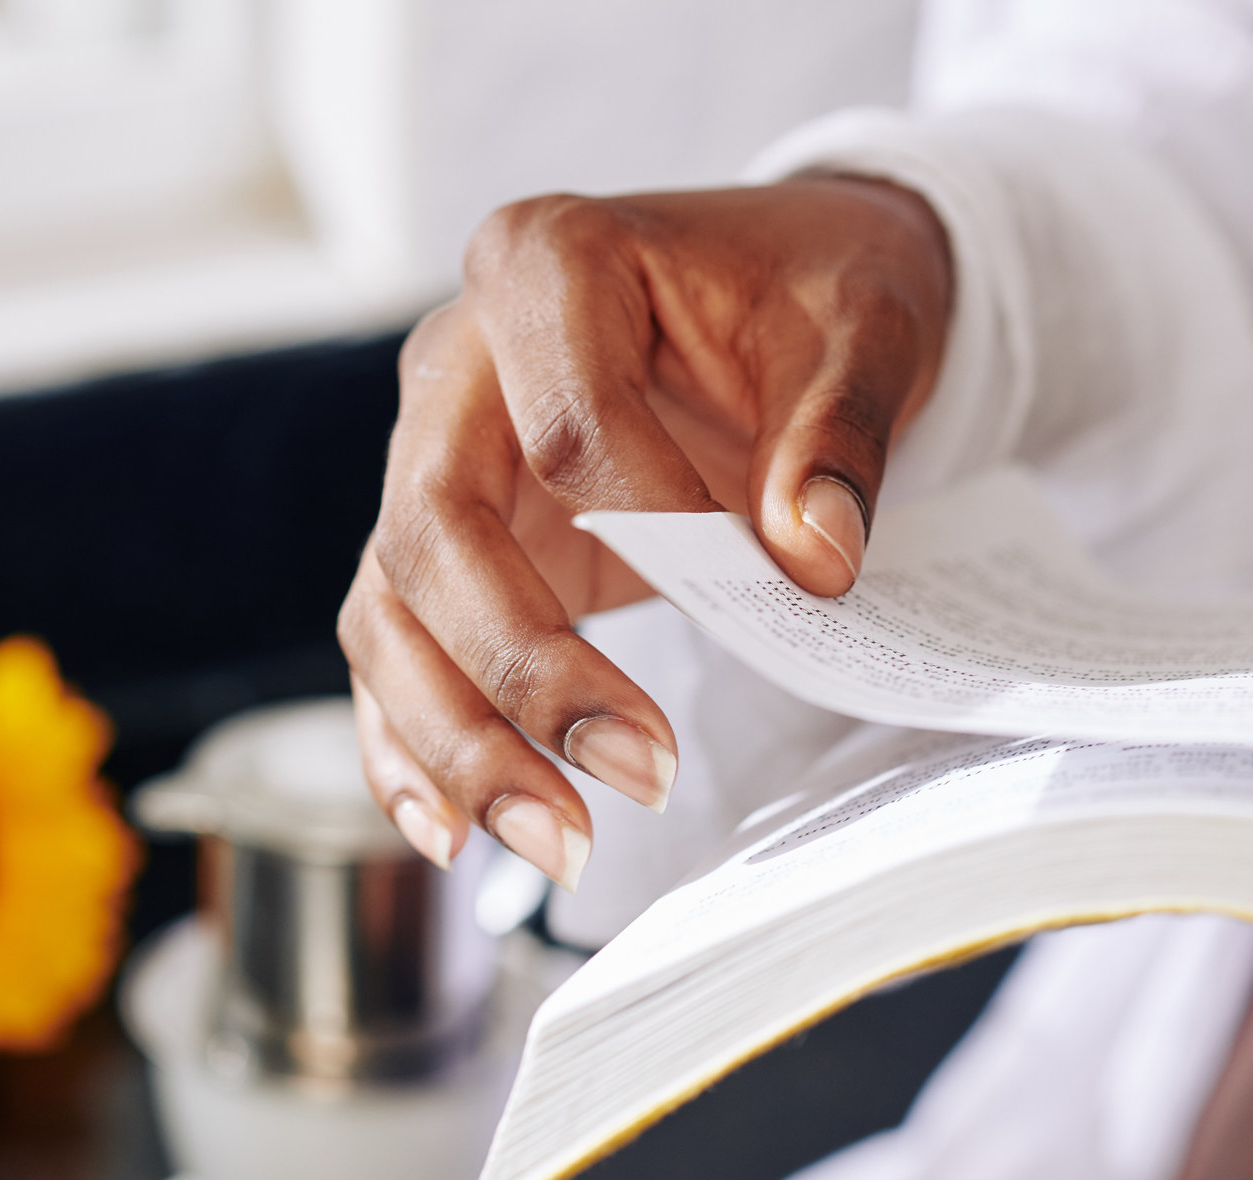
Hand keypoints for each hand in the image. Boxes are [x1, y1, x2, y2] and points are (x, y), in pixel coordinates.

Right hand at [339, 176, 952, 886]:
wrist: (785, 289)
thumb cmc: (811, 292)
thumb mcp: (861, 329)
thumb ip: (836, 433)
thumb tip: (812, 558)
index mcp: (546, 265)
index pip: (567, 428)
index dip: (657, 528)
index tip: (766, 588)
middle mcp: (456, 361)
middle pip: (435, 533)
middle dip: (524, 675)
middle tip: (637, 774)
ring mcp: (433, 455)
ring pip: (391, 609)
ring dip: (460, 740)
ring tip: (558, 843)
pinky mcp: (444, 541)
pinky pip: (391, 645)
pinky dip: (410, 745)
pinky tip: (451, 833)